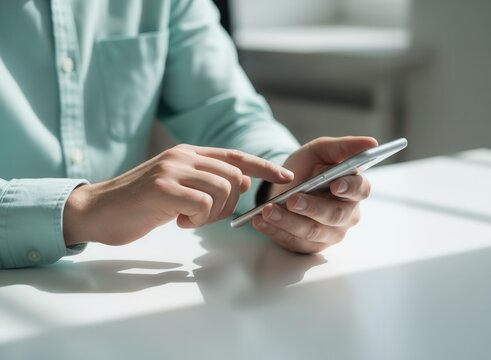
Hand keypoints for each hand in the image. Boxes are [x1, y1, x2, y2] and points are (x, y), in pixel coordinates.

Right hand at [63, 144, 293, 245]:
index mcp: (188, 153)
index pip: (236, 156)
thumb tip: (241, 181)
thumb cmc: (139, 204)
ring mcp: (173, 169)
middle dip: (229, 204)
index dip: (264, 166)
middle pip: (233, 178)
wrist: (96, 210)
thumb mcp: (178, 187)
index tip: (286, 176)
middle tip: (204, 216)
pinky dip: (197, 219)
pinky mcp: (164, 187)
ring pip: (222, 190)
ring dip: (212, 213)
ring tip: (188, 218)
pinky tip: (177, 220)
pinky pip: (203, 204)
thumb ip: (207, 181)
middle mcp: (183, 156)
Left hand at [252, 136, 377, 253]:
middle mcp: (346, 214)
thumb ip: (344, 147)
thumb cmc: (308, 168)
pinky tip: (260, 222)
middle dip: (312, 207)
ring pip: (311, 231)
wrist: (284, 186)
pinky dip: (274, 231)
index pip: (360, 189)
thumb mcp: (320, 151)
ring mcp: (329, 233)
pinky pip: (293, 241)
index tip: (335, 184)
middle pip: (334, 215)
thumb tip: (372, 143)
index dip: (349, 188)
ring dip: (288, 221)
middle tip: (292, 199)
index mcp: (354, 188)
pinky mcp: (309, 245)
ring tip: (268, 211)